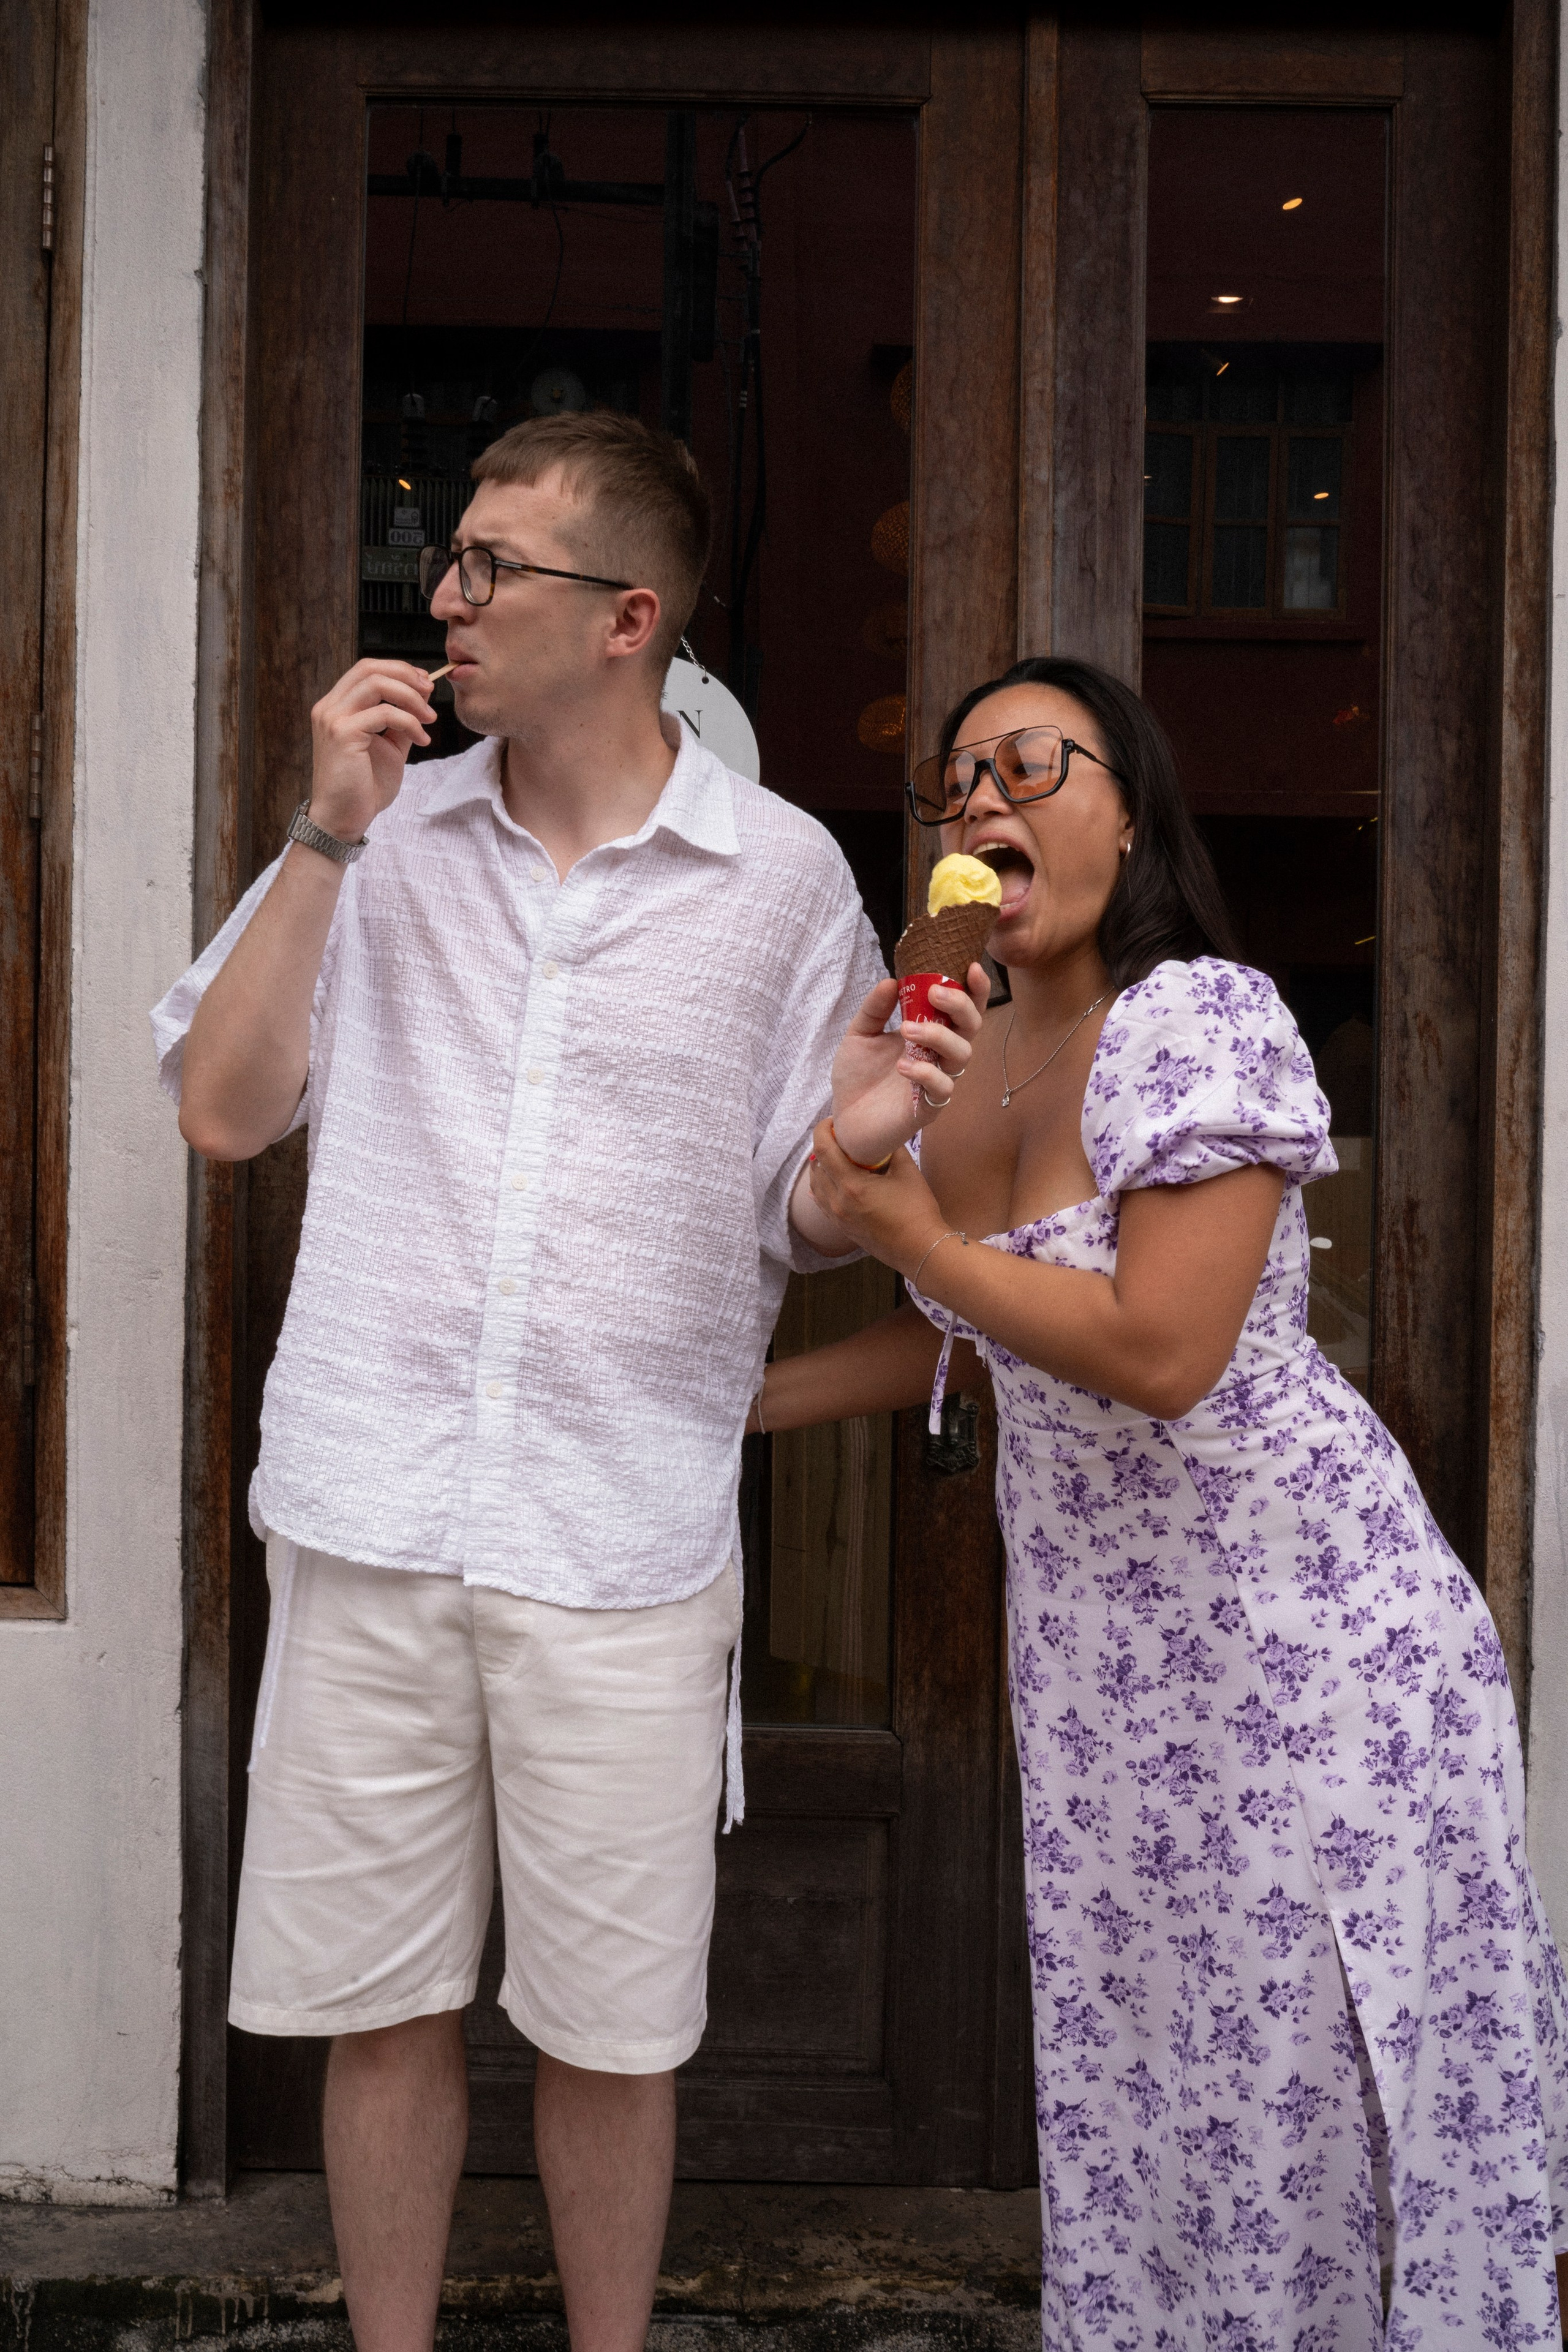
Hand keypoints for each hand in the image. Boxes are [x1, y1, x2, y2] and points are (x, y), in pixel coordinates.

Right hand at [306, 658, 436, 845]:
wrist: (343, 820)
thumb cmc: (363, 788)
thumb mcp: (389, 748)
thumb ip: (401, 722)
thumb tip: (421, 699)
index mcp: (336, 707)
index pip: (366, 670)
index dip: (398, 670)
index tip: (424, 684)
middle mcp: (329, 707)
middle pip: (369, 668)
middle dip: (406, 675)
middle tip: (430, 692)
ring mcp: (333, 719)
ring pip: (376, 683)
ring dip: (411, 697)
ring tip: (430, 718)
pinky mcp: (343, 734)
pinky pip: (385, 713)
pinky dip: (410, 722)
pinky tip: (422, 740)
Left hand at [807, 1116, 950, 1278]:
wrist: (921, 1249)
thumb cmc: (917, 1210)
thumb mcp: (908, 1172)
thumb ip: (892, 1148)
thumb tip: (883, 1134)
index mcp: (851, 1185)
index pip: (823, 1149)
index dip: (822, 1130)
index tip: (832, 1122)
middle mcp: (838, 1202)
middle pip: (816, 1166)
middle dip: (824, 1147)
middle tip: (839, 1137)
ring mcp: (838, 1217)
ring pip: (816, 1185)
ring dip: (822, 1167)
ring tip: (837, 1158)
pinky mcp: (842, 1228)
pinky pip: (822, 1202)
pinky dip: (823, 1186)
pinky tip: (834, 1181)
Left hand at [828, 964, 988, 1168]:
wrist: (845, 1119)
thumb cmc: (858, 1076)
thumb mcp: (859, 1034)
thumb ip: (874, 1009)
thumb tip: (891, 981)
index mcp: (929, 1033)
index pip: (961, 1009)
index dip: (973, 989)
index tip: (969, 966)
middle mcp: (939, 1055)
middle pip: (971, 1027)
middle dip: (960, 1006)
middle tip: (935, 994)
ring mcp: (937, 1081)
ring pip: (962, 1055)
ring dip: (939, 1036)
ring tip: (907, 1030)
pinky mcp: (928, 1107)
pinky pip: (943, 1088)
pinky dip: (926, 1073)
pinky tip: (902, 1067)